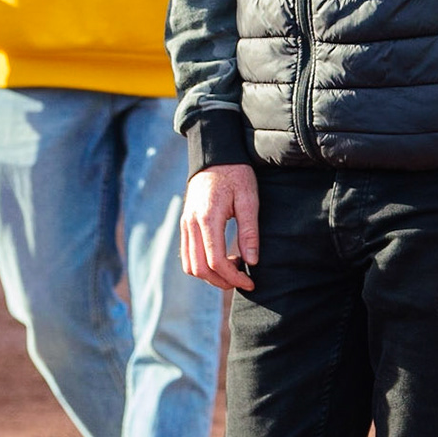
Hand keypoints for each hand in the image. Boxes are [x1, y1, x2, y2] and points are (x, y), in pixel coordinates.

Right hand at [181, 164, 258, 291]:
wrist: (214, 155)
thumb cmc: (236, 174)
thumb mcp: (249, 199)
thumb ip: (249, 231)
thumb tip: (252, 261)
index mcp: (208, 218)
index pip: (216, 261)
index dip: (233, 277)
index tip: (250, 281)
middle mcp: (191, 224)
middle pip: (200, 269)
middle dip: (221, 282)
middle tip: (243, 279)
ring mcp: (185, 224)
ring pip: (190, 265)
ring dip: (210, 276)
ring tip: (233, 268)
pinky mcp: (185, 224)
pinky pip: (187, 254)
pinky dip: (202, 265)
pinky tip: (222, 259)